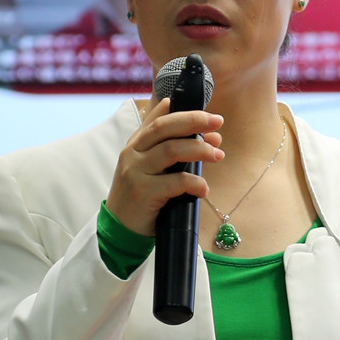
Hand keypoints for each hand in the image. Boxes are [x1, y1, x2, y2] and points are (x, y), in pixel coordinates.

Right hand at [103, 96, 224, 236]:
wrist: (121, 227)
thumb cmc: (143, 195)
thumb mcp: (153, 168)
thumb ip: (176, 150)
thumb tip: (212, 137)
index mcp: (136, 144)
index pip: (158, 119)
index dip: (184, 112)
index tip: (209, 114)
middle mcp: (133, 153)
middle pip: (164, 127)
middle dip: (193, 121)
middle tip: (218, 122)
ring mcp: (136, 172)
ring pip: (171, 150)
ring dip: (199, 150)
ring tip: (218, 156)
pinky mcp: (143, 193)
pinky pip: (175, 182)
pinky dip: (194, 183)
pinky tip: (204, 189)